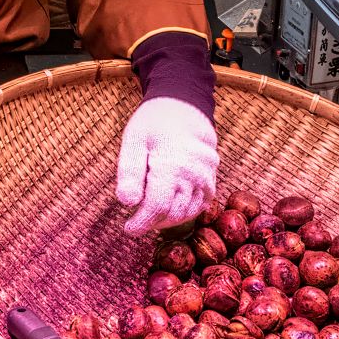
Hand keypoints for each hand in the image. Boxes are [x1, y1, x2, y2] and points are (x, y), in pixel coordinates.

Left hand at [114, 97, 218, 234]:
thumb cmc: (153, 125)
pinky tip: (168, 207)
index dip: (142, 222)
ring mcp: (207, 178)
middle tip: (136, 218)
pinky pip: (199, 206)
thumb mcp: (133, 141)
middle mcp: (194, 174)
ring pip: (187, 213)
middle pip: (172, 213)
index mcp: (173, 164)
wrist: (184, 109)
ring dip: (167, 219)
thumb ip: (129, 171)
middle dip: (152, 221)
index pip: (157, 207)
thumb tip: (127, 202)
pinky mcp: (212, 181)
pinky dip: (183, 212)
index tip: (129, 228)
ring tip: (150, 213)